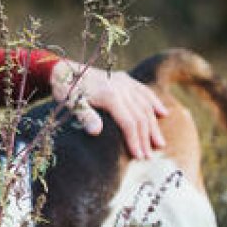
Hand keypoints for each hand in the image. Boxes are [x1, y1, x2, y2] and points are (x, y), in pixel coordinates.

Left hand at [50, 60, 167, 159]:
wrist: (63, 69)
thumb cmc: (66, 89)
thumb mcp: (71, 103)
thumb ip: (84, 116)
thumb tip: (96, 132)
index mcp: (110, 96)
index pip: (129, 123)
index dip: (135, 141)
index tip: (139, 157)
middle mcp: (121, 87)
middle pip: (140, 116)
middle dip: (146, 138)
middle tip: (149, 157)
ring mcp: (124, 82)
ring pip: (145, 105)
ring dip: (153, 125)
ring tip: (159, 143)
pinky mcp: (123, 78)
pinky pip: (144, 91)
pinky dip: (154, 102)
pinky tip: (163, 113)